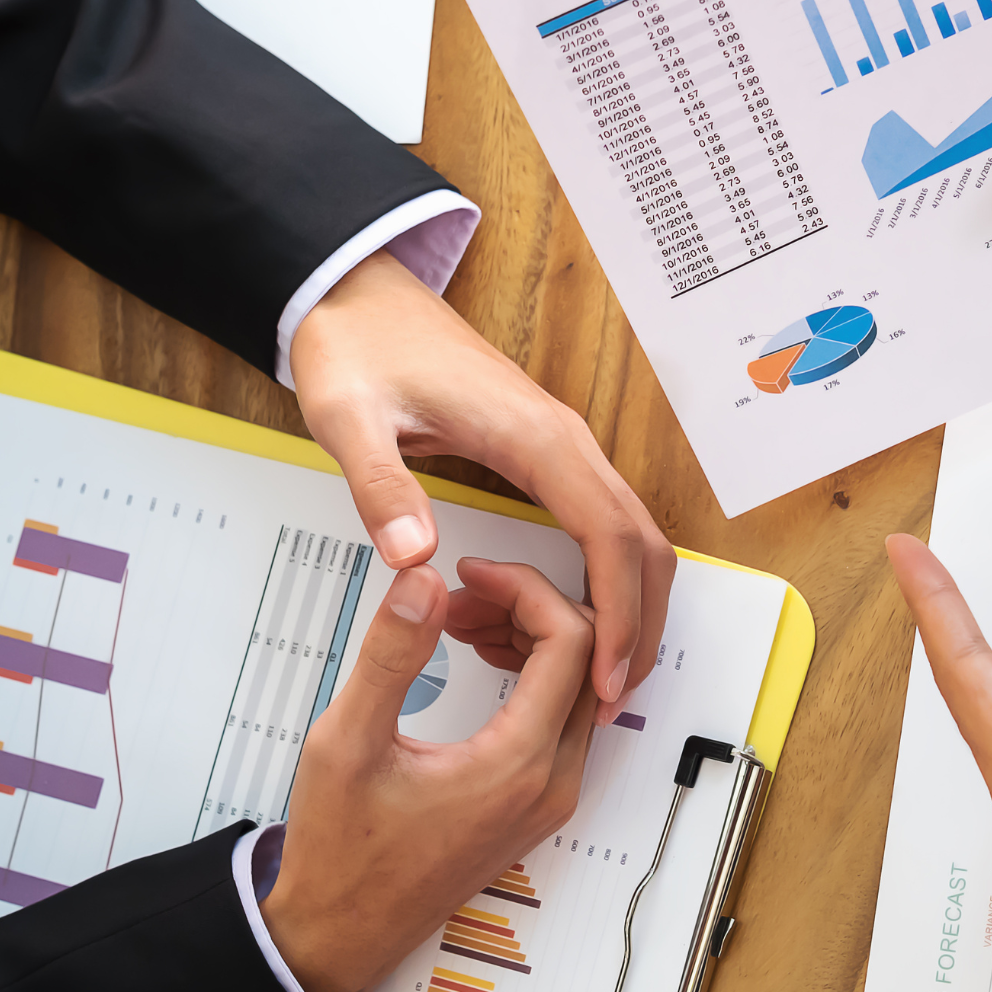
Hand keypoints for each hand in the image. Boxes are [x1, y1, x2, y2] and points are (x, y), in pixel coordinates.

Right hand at [260, 559, 595, 991]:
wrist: (341, 934)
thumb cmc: (341, 854)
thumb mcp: (345, 743)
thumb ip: (390, 656)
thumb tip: (422, 581)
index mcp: (518, 766)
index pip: (571, 641)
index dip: (525, 588)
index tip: (470, 574)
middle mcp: (552, 783)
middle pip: (588, 658)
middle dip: (530, 607)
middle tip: (462, 593)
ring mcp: (550, 796)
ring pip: (580, 686)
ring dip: (531, 638)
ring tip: (457, 620)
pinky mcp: (536, 802)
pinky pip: (562, 717)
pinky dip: (531, 673)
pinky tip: (476, 657)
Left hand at [292, 251, 675, 718]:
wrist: (356, 294)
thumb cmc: (359, 347)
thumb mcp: (350, 419)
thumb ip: (382, 487)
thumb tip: (417, 556)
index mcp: (534, 437)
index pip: (609, 537)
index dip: (618, 614)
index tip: (606, 677)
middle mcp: (563, 441)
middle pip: (641, 542)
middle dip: (640, 623)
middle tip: (612, 697)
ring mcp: (560, 447)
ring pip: (630, 535)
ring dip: (629, 605)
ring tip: (600, 675)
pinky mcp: (546, 454)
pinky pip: (601, 524)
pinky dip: (605, 579)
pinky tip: (572, 622)